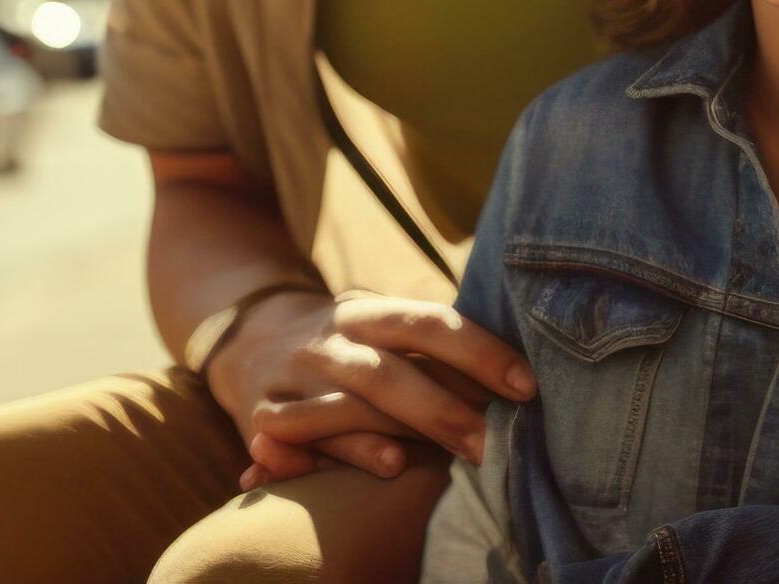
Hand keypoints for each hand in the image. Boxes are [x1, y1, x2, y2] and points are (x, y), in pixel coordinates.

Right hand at [207, 289, 533, 484]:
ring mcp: (296, 378)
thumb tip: (518, 373)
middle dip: (442, 410)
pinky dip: (333, 456)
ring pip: (346, 409)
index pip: (430, 324)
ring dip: (389, 435)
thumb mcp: (384, 327)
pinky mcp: (265, 416)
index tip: (526, 386)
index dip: (479, 352)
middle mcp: (332, 341)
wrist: (252, 335)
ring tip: (433, 460)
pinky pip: (301, 442)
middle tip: (490, 444)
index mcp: (370, 312)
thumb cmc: (351, 342)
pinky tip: (380, 466)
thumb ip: (435, 348)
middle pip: (389, 372)